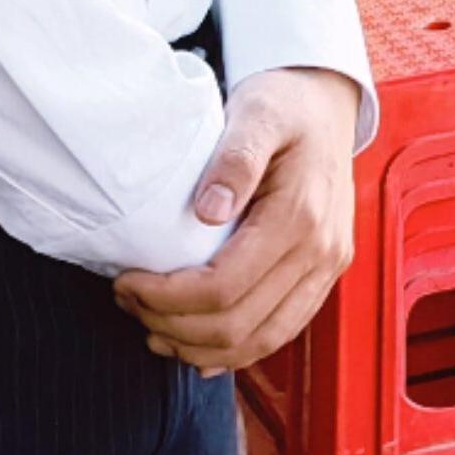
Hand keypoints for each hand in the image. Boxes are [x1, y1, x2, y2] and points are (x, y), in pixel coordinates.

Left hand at [114, 66, 360, 372]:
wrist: (326, 103)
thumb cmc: (287, 105)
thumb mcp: (257, 113)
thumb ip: (235, 158)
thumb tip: (207, 210)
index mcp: (300, 216)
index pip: (223, 287)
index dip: (165, 297)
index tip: (126, 281)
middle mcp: (322, 251)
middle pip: (237, 325)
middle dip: (171, 326)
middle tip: (129, 303)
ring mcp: (328, 267)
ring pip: (259, 341)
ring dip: (198, 348)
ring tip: (153, 329)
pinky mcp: (324, 275)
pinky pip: (280, 333)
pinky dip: (234, 352)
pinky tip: (197, 349)